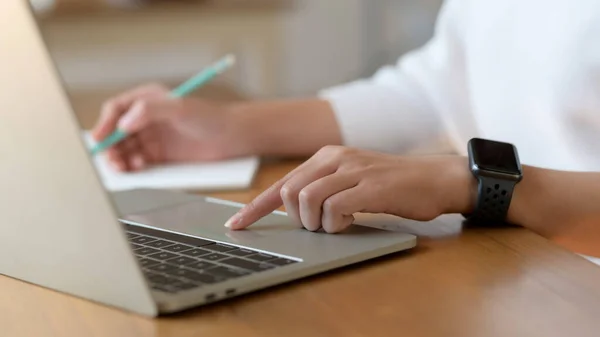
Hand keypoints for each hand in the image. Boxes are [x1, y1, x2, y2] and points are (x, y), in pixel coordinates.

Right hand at [92, 83, 246, 171]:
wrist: (232, 138)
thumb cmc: (210, 117)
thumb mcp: (180, 108)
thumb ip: (150, 110)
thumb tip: (124, 123)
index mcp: (147, 99)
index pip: (116, 109)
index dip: (104, 124)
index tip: (99, 139)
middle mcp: (146, 118)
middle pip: (116, 132)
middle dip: (109, 146)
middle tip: (111, 160)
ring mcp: (152, 137)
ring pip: (124, 149)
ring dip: (119, 158)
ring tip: (124, 167)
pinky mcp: (160, 155)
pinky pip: (137, 162)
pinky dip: (132, 167)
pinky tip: (137, 168)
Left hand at [225, 146, 475, 232]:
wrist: (436, 178)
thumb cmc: (393, 185)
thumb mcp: (352, 180)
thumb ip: (324, 188)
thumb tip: (294, 210)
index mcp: (327, 156)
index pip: (282, 183)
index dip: (256, 207)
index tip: (237, 224)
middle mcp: (335, 158)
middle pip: (290, 192)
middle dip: (297, 217)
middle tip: (320, 225)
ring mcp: (353, 170)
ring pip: (308, 199)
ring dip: (317, 222)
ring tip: (338, 224)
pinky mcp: (371, 186)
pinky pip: (335, 208)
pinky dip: (336, 223)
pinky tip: (351, 221)